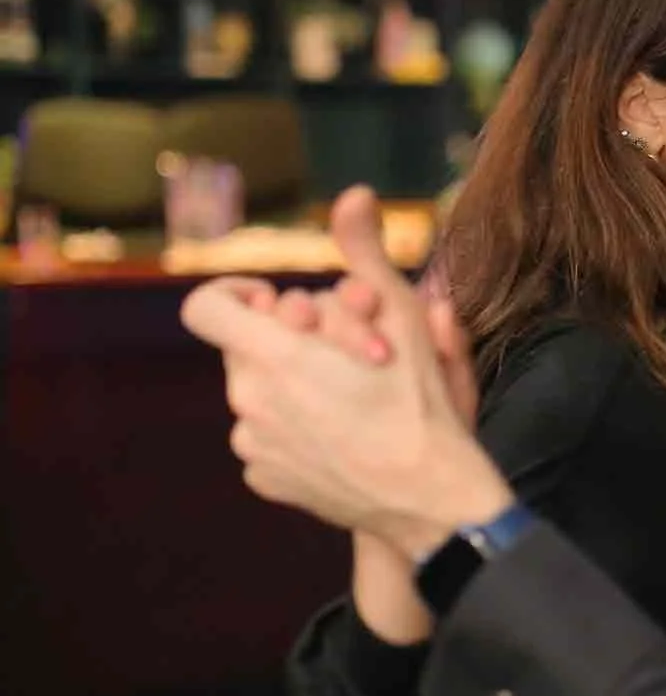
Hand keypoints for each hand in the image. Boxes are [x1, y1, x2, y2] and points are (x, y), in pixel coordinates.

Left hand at [181, 186, 511, 556]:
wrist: (430, 502)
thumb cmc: (420, 406)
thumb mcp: (402, 317)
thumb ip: (366, 251)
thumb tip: (355, 193)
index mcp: (271, 358)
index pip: (206, 307)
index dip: (237, 294)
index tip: (279, 303)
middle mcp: (248, 403)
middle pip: (244, 347)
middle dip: (288, 339)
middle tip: (343, 348)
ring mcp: (253, 447)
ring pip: (257, 393)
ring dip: (292, 383)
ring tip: (349, 393)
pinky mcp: (265, 480)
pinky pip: (267, 438)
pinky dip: (295, 429)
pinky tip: (343, 434)